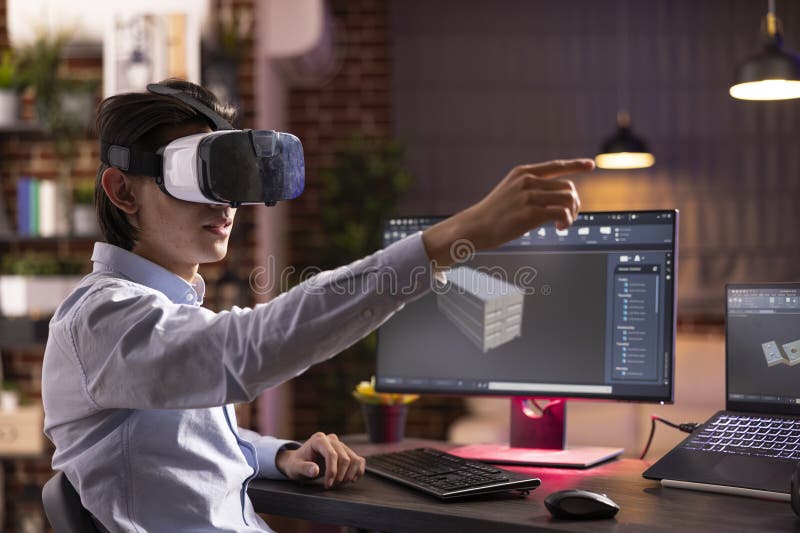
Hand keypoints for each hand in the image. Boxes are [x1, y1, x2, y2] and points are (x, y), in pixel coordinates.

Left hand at [276, 432, 365, 488]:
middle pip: (344, 458)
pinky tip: (350, 480)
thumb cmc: (296, 464)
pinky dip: (358, 471)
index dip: (332, 471)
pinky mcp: (347, 451)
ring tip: (338, 484)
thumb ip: (304, 468)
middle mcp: (332, 439)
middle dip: (340, 476)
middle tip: (331, 486)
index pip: (332, 454)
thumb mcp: (295, 468)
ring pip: (354, 459)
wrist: (299, 462)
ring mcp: (341, 444)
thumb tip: (316, 470)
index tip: (328, 485)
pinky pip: (359, 460)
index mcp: (319, 440)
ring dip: (349, 475)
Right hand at [422, 158, 593, 266]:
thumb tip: (556, 197)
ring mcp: (529, 196)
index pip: (556, 165)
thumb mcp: (510, 192)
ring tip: (562, 224)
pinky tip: (559, 228)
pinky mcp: (531, 213)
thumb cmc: (492, 214)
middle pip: (567, 187)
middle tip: (568, 217)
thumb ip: (530, 189)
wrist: (475, 227)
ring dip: (571, 214)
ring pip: (568, 199)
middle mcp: (527, 181)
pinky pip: (562, 214)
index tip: (590, 165)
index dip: (575, 164)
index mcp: (522, 173)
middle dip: (573, 203)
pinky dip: (566, 222)